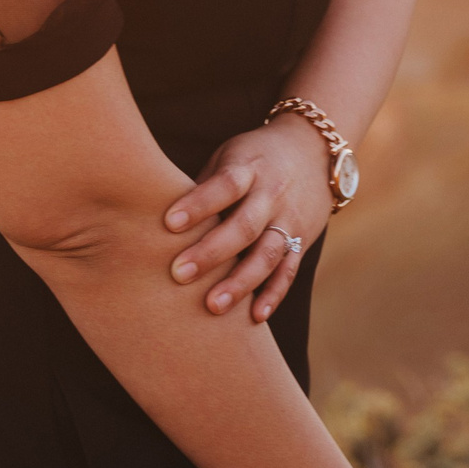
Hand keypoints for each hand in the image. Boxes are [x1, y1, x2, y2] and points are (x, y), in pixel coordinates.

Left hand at [161, 117, 332, 320]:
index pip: (225, 185)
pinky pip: (288, 271)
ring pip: (267, 254)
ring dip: (241, 283)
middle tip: (179, 274)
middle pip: (244, 226)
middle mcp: (272, 194)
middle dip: (212, 252)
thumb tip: (155, 217)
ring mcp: (289, 220)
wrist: (313, 150)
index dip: (199, 204)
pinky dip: (273, 294)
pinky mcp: (303, 241)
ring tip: (212, 306)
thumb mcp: (228, 157)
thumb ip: (202, 186)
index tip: (169, 223)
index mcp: (249, 168)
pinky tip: (254, 316)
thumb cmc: (252, 158)